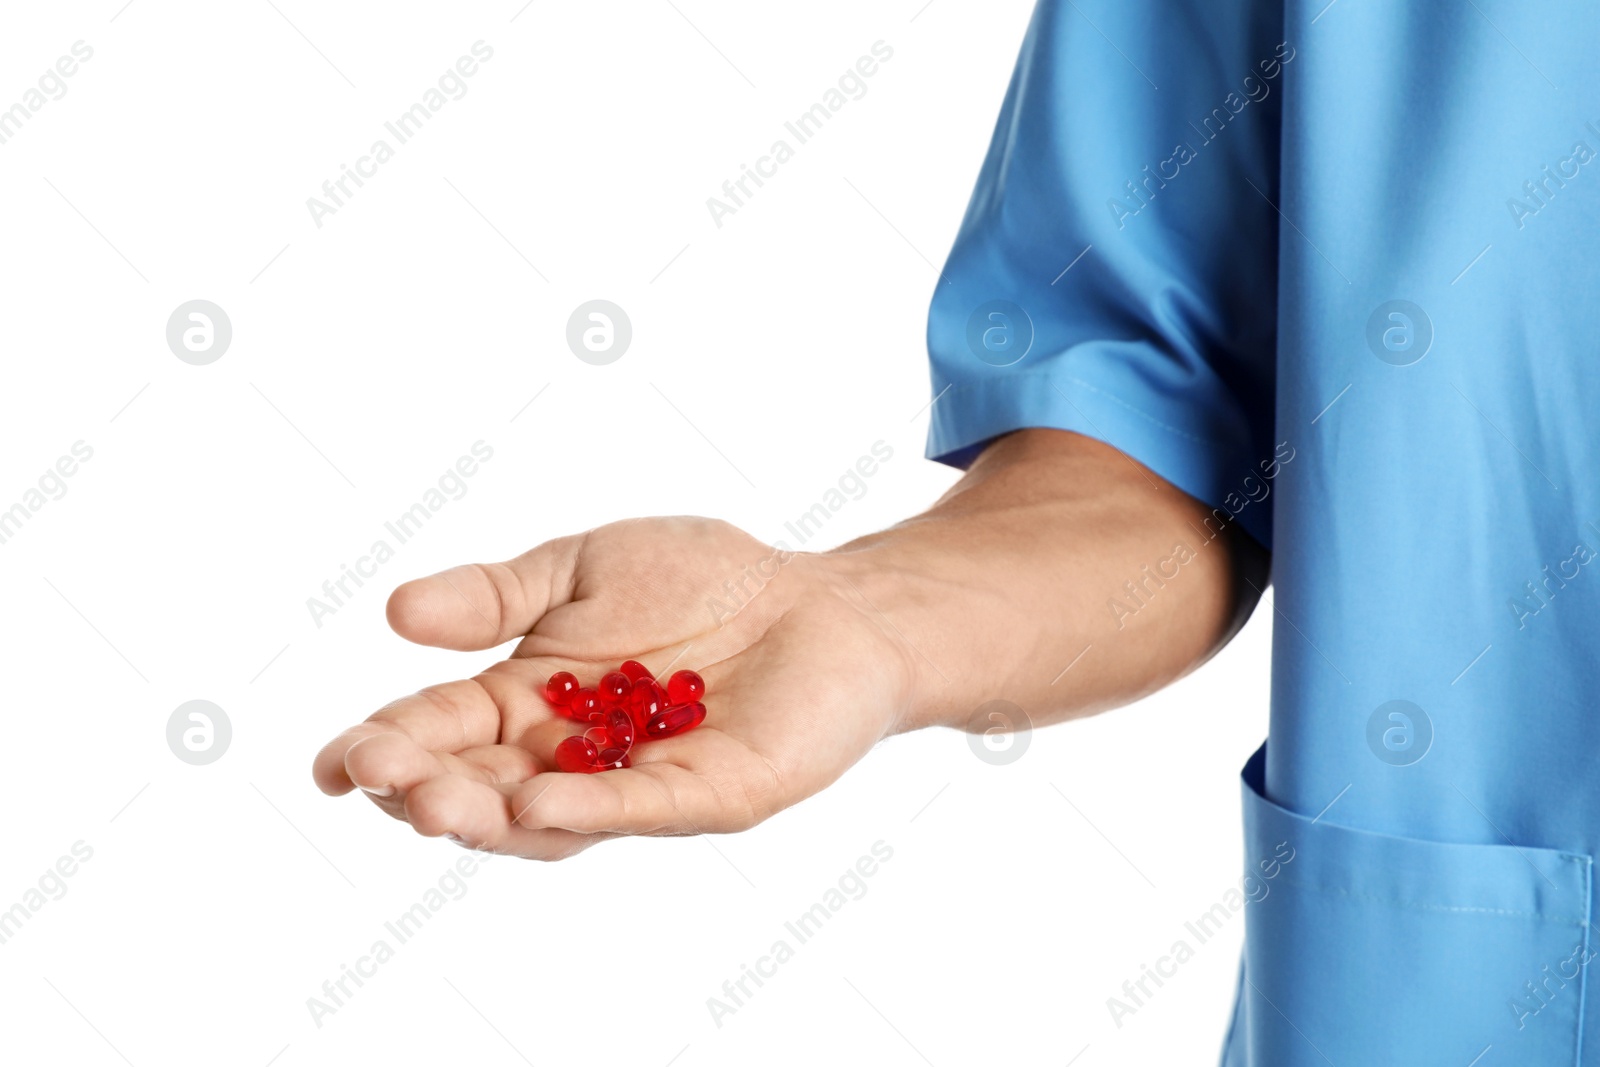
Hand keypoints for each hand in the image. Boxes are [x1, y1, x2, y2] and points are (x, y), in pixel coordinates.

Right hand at [312, 517, 915, 859]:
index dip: (385, 747)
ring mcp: (638, 783)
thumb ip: (499, 593)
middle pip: (481, 787)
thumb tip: (396, 612)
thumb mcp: (584, 565)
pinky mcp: (709, 793)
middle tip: (375, 778)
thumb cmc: (708, 579)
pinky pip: (638, 808)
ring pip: (546, 819)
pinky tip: (534, 804)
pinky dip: (586, 810)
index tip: (332, 763)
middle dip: (423, 787)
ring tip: (432, 803)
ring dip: (486, 816)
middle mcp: (573, 755)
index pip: (442, 730)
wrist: (822, 598)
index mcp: (531, 699)